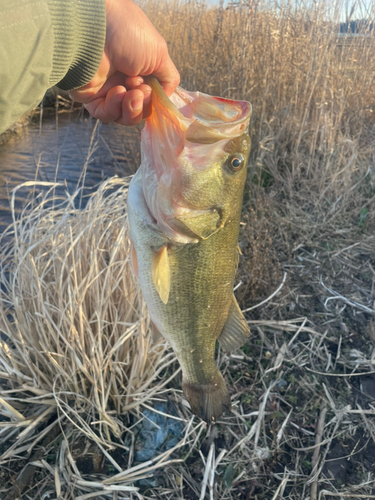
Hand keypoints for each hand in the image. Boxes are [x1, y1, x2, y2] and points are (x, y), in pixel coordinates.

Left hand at [69, 0, 179, 124]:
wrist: (96, 31)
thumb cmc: (129, 35)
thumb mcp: (160, 55)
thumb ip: (168, 79)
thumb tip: (165, 98)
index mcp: (140, 69)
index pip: (151, 98)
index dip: (155, 100)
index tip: (152, 90)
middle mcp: (124, 80)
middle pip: (140, 109)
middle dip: (144, 104)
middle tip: (140, 91)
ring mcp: (107, 90)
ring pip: (125, 116)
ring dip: (132, 108)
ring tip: (130, 93)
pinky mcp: (91, 98)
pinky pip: (107, 115)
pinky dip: (115, 108)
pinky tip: (116, 92)